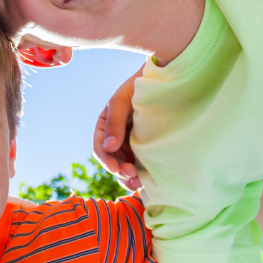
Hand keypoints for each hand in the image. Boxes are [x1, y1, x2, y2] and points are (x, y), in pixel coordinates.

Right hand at [93, 65, 144, 190]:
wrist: (163, 79)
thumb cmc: (139, 86)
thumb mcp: (122, 101)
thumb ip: (114, 123)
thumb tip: (108, 148)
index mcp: (105, 124)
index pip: (100, 147)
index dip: (106, 160)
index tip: (117, 168)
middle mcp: (116, 135)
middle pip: (112, 160)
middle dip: (119, 171)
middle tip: (133, 178)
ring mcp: (131, 141)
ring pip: (124, 165)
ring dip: (128, 177)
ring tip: (139, 184)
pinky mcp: (145, 146)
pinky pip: (138, 163)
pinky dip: (140, 173)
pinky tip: (147, 180)